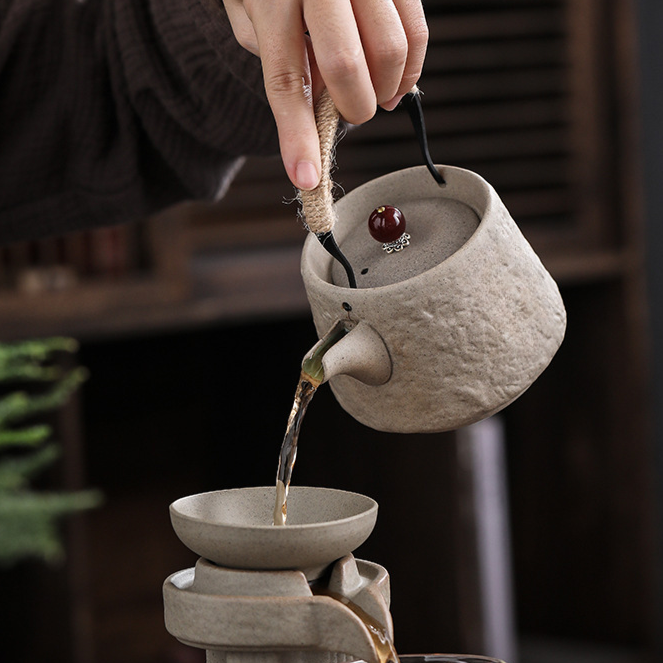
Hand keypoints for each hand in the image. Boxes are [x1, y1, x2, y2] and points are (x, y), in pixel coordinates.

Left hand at [222, 0, 428, 189]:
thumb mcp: (246, 2)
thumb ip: (273, 50)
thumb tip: (316, 95)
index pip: (285, 77)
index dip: (296, 134)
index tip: (305, 178)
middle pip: (345, 67)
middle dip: (351, 108)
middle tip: (349, 114)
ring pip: (392, 51)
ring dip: (385, 92)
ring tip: (374, 97)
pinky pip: (419, 31)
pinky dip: (411, 69)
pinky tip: (395, 80)